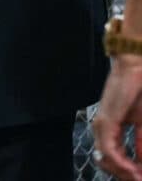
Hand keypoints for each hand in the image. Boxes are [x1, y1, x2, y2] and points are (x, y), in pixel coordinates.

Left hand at [93, 54, 141, 179]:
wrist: (136, 69)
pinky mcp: (105, 121)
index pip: (113, 157)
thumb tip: (141, 162)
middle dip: (125, 174)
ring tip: (138, 176)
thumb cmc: (139, 91)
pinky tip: (134, 170)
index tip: (139, 177)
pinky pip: (109, 150)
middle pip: (107, 162)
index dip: (127, 171)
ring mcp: (101, 125)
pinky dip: (121, 164)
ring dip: (123, 172)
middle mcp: (101, 128)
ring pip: (106, 160)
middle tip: (139, 179)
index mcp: (110, 129)